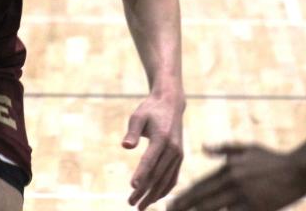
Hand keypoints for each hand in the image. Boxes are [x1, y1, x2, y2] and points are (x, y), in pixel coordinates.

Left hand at [122, 93, 184, 209]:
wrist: (170, 104)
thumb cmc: (150, 110)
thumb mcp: (138, 116)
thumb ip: (132, 132)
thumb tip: (125, 146)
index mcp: (162, 138)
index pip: (150, 160)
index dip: (141, 174)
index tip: (132, 187)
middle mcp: (173, 149)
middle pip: (157, 175)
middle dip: (144, 191)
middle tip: (131, 204)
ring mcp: (178, 154)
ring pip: (166, 179)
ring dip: (153, 195)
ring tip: (140, 206)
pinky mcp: (179, 157)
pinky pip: (173, 177)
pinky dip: (165, 189)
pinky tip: (155, 198)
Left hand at [167, 143, 305, 210]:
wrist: (299, 168)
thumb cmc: (272, 158)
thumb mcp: (246, 148)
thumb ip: (223, 149)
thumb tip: (203, 148)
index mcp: (228, 169)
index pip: (201, 185)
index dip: (185, 196)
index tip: (172, 203)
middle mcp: (233, 182)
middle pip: (204, 199)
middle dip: (185, 207)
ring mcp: (245, 196)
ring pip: (216, 208)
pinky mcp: (258, 207)